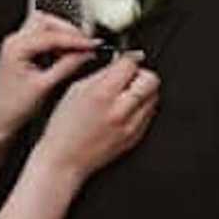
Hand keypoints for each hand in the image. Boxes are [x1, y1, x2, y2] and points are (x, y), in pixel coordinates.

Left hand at [0, 12, 99, 140]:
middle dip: (68, 30)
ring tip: (77, 50)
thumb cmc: (14, 107)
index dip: (75, 39)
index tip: (92, 44)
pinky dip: (56, 43)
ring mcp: (17, 45)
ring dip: (62, 35)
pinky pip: (42, 38)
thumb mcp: (45, 86)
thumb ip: (67, 66)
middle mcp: (14, 42)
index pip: (51, 35)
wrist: (1, 120)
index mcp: (16, 47)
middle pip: (46, 21)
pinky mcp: (22, 52)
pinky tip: (65, 55)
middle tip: (85, 43)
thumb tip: (85, 53)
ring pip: (44, 27)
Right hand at [39, 53, 158, 179]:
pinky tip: (123, 110)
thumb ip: (101, 74)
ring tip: (124, 96)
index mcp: (102, 94)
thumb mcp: (75, 90)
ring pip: (154, 96)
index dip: (127, 59)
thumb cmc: (64, 127)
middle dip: (140, 75)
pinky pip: (149, 114)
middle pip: (151, 80)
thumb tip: (120, 62)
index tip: (123, 61)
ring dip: (142, 91)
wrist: (65, 159)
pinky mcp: (136, 137)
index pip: (130, 64)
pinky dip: (140, 108)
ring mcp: (131, 126)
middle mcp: (120, 110)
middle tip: (128, 78)